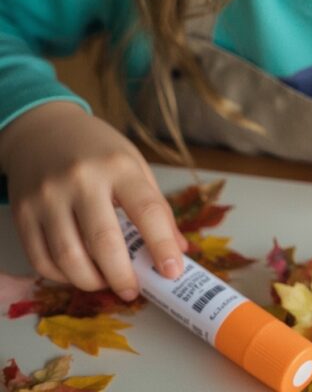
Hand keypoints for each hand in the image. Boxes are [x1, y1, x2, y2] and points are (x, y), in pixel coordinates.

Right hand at [0, 101, 188, 300]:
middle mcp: (82, 179)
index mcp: (118, 165)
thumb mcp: (133, 164)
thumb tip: (179, 250)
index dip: (162, 245)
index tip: (172, 272)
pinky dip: (62, 277)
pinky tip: (77, 272)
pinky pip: (41, 260)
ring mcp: (48, 196)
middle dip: (122, 276)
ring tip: (106, 282)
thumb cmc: (96, 150)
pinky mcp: (23, 213)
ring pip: (68, 258)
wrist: (44, 129)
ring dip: (91, 281)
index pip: (147, 209)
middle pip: (103, 242)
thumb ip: (156, 207)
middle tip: (133, 290)